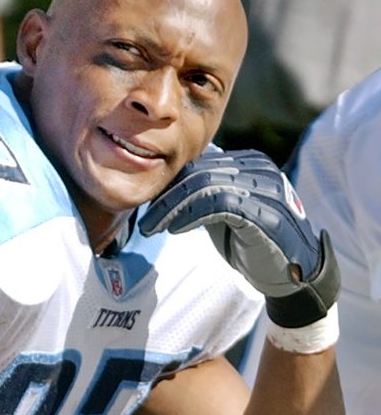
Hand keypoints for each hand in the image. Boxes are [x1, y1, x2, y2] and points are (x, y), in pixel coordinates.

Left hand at [139, 149, 339, 327]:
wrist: (294, 276)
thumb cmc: (251, 242)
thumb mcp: (223, 210)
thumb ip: (203, 191)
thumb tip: (165, 181)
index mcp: (250, 162)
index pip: (200, 163)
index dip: (170, 182)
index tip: (149, 205)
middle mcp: (261, 169)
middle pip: (199, 172)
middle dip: (166, 196)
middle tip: (146, 219)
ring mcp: (265, 189)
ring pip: (205, 185)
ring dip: (172, 208)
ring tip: (154, 227)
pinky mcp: (266, 212)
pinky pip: (218, 204)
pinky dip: (190, 216)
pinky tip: (175, 229)